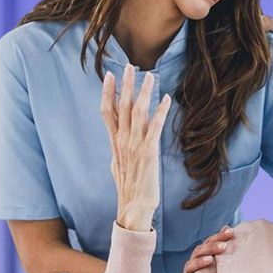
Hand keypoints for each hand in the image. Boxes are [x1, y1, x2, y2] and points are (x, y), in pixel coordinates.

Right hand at [101, 63, 170, 229]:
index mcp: (114, 142)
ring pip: (137, 113)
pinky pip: (154, 127)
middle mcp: (122, 141)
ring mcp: (134, 146)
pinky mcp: (148, 153)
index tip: (109, 75)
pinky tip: (166, 99)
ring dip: (144, 92)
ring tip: (149, 76)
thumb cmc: (129, 187)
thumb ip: (119, 148)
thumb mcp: (118, 164)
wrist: (134, 207)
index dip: (107, 92)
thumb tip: (118, 139)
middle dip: (126, 84)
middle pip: (122, 106)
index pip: (107, 111)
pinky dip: (160, 112)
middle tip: (129, 65)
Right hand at [176, 226, 235, 272]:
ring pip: (189, 266)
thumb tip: (228, 228)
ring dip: (199, 262)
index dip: (218, 237)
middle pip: (199, 252)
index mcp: (203, 257)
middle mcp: (193, 265)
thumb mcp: (220, 268)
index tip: (230, 231)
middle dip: (211, 247)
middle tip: (223, 246)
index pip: (209, 243)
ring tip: (210, 260)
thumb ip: (222, 250)